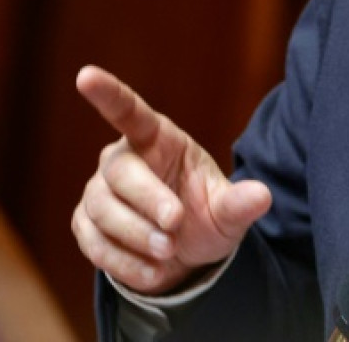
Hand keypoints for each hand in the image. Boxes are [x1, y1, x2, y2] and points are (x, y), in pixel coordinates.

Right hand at [71, 65, 272, 294]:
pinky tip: (154, 271)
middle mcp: (121, 159)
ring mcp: (98, 192)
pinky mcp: (85, 225)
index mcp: (157, 139)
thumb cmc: (204, 215)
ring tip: (169, 252)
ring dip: (137, 236)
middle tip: (175, 226)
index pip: (130, 111)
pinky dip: (124, 262)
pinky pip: (94, 243)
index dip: (108, 94)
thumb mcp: (227, 212)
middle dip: (147, 202)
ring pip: (103, 210)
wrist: (182, 253)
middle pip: (120, 173)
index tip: (86, 75)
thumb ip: (240, 204)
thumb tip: (263, 196)